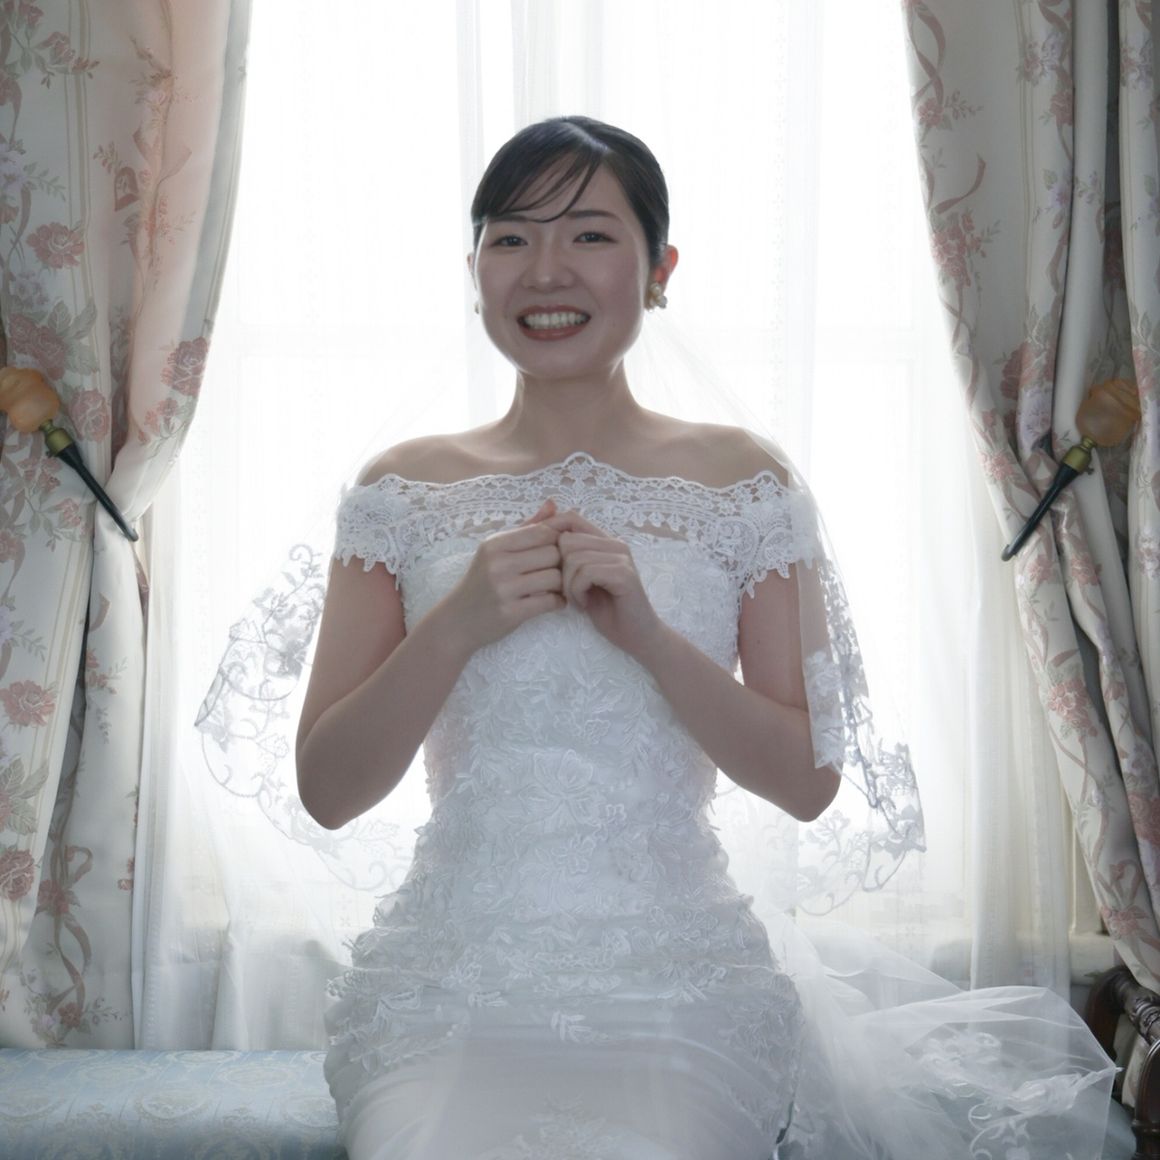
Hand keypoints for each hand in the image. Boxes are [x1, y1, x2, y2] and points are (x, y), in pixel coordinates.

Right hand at [441, 499, 564, 653]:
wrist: (456, 621)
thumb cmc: (481, 582)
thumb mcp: (497, 550)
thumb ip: (527, 528)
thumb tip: (553, 504)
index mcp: (495, 544)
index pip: (543, 532)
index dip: (558, 541)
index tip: (558, 551)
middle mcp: (498, 563)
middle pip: (553, 554)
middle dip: (560, 563)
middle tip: (557, 571)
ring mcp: (503, 589)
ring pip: (555, 578)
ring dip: (561, 584)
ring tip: (554, 587)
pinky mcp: (510, 613)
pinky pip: (550, 602)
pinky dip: (558, 602)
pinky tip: (552, 602)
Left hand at [547, 509, 663, 658]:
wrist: (637, 636)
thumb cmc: (606, 610)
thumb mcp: (581, 581)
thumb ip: (568, 559)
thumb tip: (540, 535)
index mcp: (605, 542)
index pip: (571, 518)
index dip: (551, 534)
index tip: (545, 562)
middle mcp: (615, 544)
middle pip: (567, 540)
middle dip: (560, 570)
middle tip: (570, 591)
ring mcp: (622, 558)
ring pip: (574, 558)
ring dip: (568, 585)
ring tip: (580, 599)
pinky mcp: (624, 575)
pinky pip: (585, 573)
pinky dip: (578, 592)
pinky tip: (586, 604)